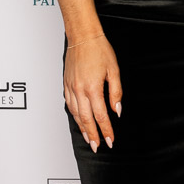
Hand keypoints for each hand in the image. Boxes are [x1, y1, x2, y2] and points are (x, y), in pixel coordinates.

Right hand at [64, 33, 120, 150]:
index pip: (101, 116)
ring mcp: (71, 88)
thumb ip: (116, 93)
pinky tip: (79, 121)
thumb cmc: (99, 50)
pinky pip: (69, 105)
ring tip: (89, 139)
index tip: (110, 140)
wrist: (83, 37)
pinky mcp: (66, 84)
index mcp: (93, 88)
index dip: (106, 130)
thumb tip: (117, 110)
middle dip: (93, 135)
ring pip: (76, 114)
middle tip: (98, 146)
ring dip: (83, 129)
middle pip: (86, 120)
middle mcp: (79, 90)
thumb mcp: (114, 71)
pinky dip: (75, 116)